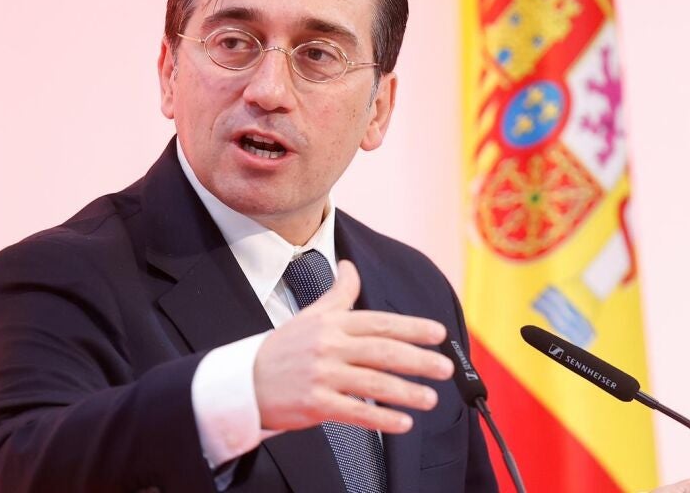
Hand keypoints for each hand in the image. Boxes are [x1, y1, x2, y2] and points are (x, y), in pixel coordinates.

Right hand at [253, 260, 452, 433]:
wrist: (243, 382)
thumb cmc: (283, 348)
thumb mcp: (310, 315)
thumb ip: (337, 294)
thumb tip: (350, 265)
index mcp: (332, 324)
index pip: (380, 323)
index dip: (412, 328)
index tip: (440, 334)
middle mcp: (329, 347)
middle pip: (383, 351)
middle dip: (419, 360)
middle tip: (446, 369)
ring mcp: (322, 375)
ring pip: (373, 383)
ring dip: (406, 392)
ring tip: (432, 399)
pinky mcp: (315, 403)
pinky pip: (355, 412)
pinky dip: (382, 419)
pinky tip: (403, 424)